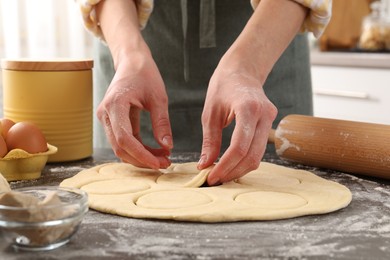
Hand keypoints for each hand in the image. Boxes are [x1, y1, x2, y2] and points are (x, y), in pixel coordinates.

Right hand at [97, 52, 172, 168]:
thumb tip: (167, 146)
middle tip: (165, 163)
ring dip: (140, 156)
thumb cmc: (145, 74)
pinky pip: (123, 141)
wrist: (132, 62)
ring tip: (162, 158)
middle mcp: (105, 114)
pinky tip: (154, 151)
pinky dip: (138, 149)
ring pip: (120, 147)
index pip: (125, 139)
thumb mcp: (158, 98)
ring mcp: (106, 118)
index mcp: (115, 105)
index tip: (159, 163)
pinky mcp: (112, 121)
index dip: (141, 155)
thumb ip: (162, 122)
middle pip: (120, 147)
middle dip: (142, 159)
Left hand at [198, 53, 276, 184]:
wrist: (242, 71)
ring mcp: (271, 119)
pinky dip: (245, 161)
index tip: (210, 177)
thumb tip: (205, 166)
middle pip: (252, 156)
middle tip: (214, 180)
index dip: (225, 166)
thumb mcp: (210, 113)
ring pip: (258, 156)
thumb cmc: (223, 87)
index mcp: (248, 108)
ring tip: (221, 175)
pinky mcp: (270, 124)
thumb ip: (210, 141)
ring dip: (239, 169)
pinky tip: (231, 165)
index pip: (239, 147)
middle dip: (232, 172)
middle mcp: (265, 115)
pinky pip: (259, 149)